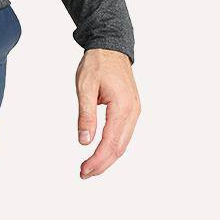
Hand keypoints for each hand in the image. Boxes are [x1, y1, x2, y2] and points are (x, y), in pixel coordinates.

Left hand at [75, 48, 140, 178]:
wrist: (110, 46)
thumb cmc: (98, 63)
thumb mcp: (85, 87)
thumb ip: (86, 115)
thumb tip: (84, 141)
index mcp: (122, 107)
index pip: (111, 142)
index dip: (98, 160)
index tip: (84, 170)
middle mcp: (133, 112)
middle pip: (119, 147)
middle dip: (102, 164)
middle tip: (84, 173)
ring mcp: (134, 111)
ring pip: (123, 143)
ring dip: (108, 157)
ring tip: (91, 167)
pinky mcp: (131, 109)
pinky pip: (124, 134)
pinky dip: (113, 146)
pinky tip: (103, 152)